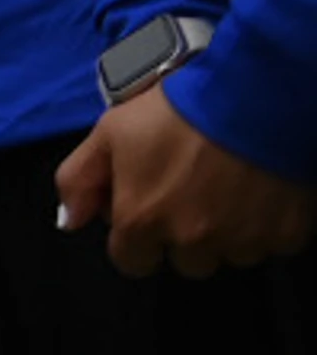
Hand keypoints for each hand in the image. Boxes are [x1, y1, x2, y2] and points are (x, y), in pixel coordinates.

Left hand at [56, 83, 316, 277]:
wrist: (256, 93)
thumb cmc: (179, 109)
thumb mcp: (110, 132)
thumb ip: (79, 180)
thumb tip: (68, 222)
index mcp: (143, 221)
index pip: (131, 262)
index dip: (136, 238)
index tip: (149, 211)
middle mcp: (193, 241)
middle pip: (185, 261)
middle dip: (184, 236)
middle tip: (193, 193)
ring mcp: (243, 239)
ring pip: (230, 255)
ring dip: (227, 232)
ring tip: (229, 188)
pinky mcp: (286, 232)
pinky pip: (273, 243)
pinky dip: (267, 224)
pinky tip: (261, 190)